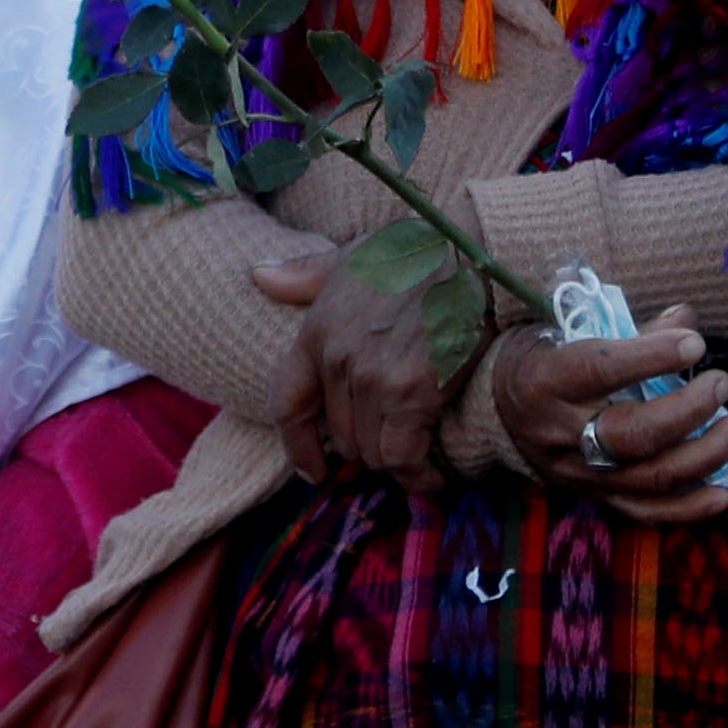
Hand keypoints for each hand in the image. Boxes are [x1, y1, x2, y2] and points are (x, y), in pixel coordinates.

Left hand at [252, 242, 479, 487]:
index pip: (288, 404)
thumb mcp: (351, 257)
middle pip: (341, 437)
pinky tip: (433, 475)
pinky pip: (402, 458)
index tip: (312, 470)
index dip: (297, 446)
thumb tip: (259, 277)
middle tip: (395, 442)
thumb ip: (306, 274)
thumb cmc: (414, 252)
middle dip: (367, 445)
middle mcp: (338, 360)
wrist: (468, 252)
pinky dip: (418, 475)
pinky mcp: (413, 394)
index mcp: (316, 332)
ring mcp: (373, 379)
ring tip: (418, 455)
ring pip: (372, 453)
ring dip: (394, 460)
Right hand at [488, 322, 727, 526]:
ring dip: (704, 455)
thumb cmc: (544, 358)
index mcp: (547, 381)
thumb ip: (630, 328)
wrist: (497, 412)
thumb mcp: (568, 331)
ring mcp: (580, 474)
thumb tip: (686, 319)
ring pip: (648, 477)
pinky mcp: (596, 498)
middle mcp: (561, 434)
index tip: (695, 342)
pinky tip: (725, 494)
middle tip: (722, 383)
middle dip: (688, 411)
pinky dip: (689, 508)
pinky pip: (645, 513)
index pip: (600, 370)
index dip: (651, 356)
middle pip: (631, 434)